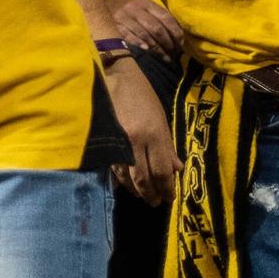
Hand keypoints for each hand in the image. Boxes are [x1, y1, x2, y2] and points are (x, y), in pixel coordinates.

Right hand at [106, 59, 180, 205]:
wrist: (113, 74)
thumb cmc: (141, 95)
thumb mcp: (160, 118)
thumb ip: (167, 146)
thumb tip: (176, 170)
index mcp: (153, 134)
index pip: (162, 171)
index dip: (166, 189)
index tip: (169, 199)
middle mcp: (135, 140)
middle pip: (143, 178)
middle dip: (150, 194)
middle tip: (155, 203)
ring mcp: (116, 140)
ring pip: (125, 175)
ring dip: (135, 189)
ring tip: (141, 195)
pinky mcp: (102, 137)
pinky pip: (111, 165)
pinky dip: (119, 178)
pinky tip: (123, 184)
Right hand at [112, 0, 184, 60]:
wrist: (103, 3)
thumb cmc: (131, 10)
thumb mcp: (145, 7)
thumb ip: (159, 17)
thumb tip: (178, 36)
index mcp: (146, 3)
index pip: (165, 17)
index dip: (175, 32)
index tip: (180, 44)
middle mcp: (135, 9)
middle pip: (156, 27)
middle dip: (167, 42)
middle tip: (173, 53)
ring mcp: (123, 17)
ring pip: (144, 33)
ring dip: (156, 47)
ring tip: (164, 57)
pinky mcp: (114, 25)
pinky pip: (128, 36)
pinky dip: (138, 43)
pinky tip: (146, 50)